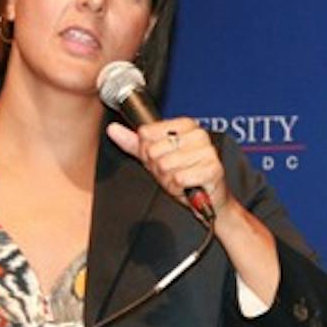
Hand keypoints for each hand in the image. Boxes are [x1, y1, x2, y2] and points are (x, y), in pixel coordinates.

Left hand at [107, 117, 226, 215]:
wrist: (207, 201)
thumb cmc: (185, 177)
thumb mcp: (155, 159)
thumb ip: (134, 144)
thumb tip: (113, 129)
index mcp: (185, 125)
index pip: (147, 133)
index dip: (148, 152)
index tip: (162, 158)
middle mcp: (198, 134)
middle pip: (155, 151)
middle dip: (159, 169)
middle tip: (173, 173)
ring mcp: (208, 151)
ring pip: (166, 165)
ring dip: (169, 180)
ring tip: (181, 181)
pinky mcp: (213, 168)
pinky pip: (180, 178)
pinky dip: (180, 188)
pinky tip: (188, 187)